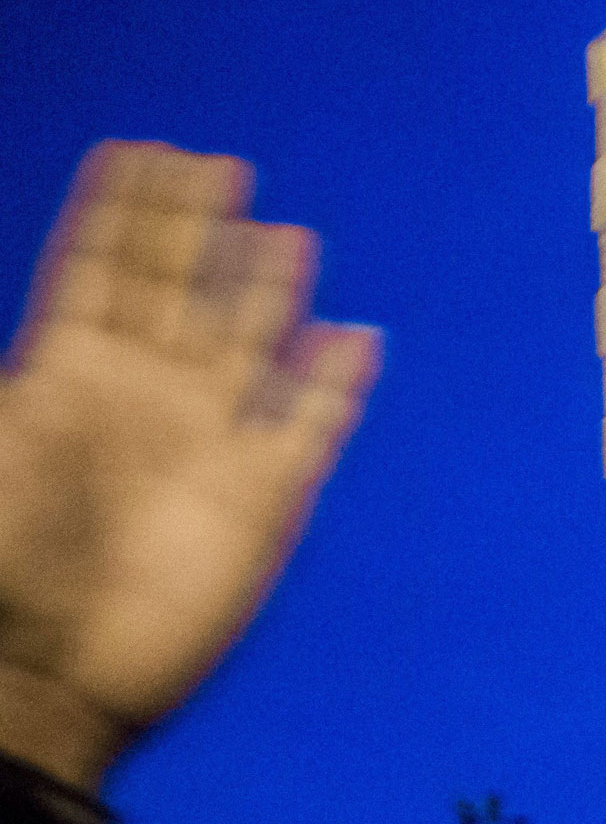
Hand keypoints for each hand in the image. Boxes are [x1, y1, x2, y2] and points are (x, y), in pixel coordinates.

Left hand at [0, 143, 378, 785]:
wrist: (51, 673)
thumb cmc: (5, 564)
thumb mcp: (0, 445)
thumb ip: (26, 396)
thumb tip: (60, 343)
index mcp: (69, 375)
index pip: (100, 269)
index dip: (122, 211)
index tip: (141, 150)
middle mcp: (145, 399)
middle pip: (179, 290)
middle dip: (196, 228)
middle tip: (217, 163)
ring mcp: (209, 446)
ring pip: (250, 345)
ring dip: (265, 290)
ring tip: (286, 232)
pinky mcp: (266, 499)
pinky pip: (310, 426)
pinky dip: (332, 383)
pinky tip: (352, 337)